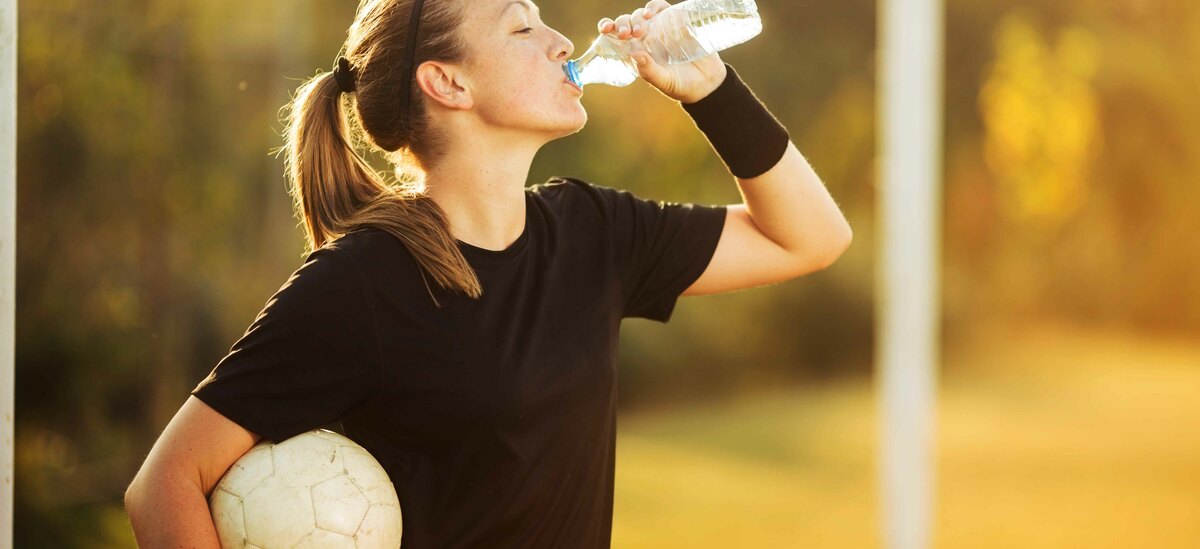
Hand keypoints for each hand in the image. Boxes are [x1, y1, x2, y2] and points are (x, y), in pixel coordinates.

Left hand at [597, 0, 727, 102]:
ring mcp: (662, 28)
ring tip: (640, 30)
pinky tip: (651, 14)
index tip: (605, 29)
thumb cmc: (682, 85)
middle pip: (628, 22)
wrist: (708, 83)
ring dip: (637, 17)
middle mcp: (647, 37)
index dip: (608, 27)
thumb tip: (634, 54)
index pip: (617, 34)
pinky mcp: (678, 21)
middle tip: (627, 35)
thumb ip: (650, 71)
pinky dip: (655, 7)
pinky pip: (663, 8)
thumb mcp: (664, 82)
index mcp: (637, 50)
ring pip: (643, 14)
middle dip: (623, 24)